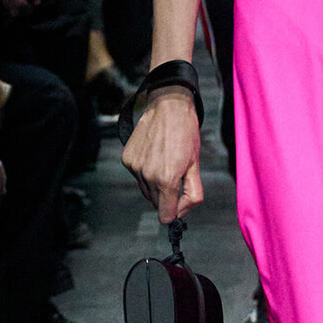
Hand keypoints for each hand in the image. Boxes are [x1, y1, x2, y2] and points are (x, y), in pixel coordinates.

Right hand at [121, 88, 203, 222]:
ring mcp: (135, 168)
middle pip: (155, 203)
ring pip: (145, 190)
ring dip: (155, 184)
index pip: (165, 215)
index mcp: (167, 180)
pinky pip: (137, 177)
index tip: (178, 203)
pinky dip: (145, 171)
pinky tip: (154, 155)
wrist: (168, 107)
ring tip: (164, 162)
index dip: (174, 212)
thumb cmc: (186, 134)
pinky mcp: (127, 159)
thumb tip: (181, 212)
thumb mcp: (196, 165)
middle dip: (166, 196)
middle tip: (175, 174)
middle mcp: (148, 176)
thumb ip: (193, 193)